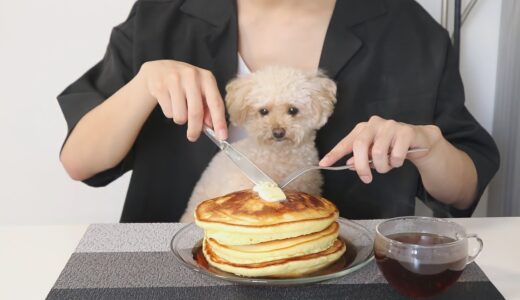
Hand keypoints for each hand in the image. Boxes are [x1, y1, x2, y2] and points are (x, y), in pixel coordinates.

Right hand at [138, 60, 226, 140]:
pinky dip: (170, 113)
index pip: (216, 103)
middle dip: (195, 129)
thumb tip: (210, 125)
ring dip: (180, 119)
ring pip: (180, 116)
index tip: (222, 136)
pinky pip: (168, 113)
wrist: (160, 69)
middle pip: (196, 112)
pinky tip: (169, 101)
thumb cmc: (185, 83)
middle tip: (193, 137)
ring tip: (179, 108)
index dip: (219, 122)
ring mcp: (174, 80)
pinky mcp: (160, 86)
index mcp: (207, 78)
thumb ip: (208, 107)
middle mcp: (192, 76)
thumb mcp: (200, 90)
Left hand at [319, 116, 441, 182]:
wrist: (418, 140)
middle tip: (366, 178)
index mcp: (362, 128)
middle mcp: (374, 124)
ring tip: (387, 166)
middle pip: (360, 146)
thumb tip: (348, 164)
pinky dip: (396, 163)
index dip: (334, 154)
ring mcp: (390, 125)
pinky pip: (396, 155)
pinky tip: (399, 160)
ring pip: (379, 153)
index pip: (346, 142)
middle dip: (361, 166)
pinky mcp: (405, 131)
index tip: (323, 164)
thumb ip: (361, 158)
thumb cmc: (392, 147)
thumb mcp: (373, 153)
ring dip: (383, 167)